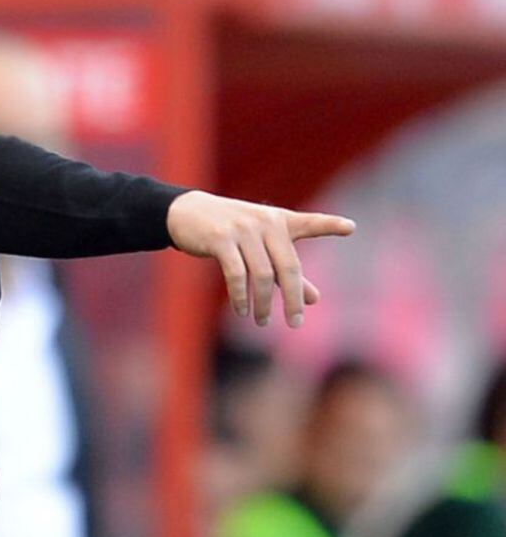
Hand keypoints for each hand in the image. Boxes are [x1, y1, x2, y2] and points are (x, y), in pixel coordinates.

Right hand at [166, 191, 354, 328]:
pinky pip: (236, 274)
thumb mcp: (261, 248)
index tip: (350, 227)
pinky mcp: (220, 239)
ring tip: (261, 321)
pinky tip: (242, 310)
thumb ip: (288, 272)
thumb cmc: (230, 232)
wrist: (187, 213)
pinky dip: (240, 297)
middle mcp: (265, 222)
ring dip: (263, 303)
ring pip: (261, 275)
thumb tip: (314, 299)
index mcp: (279, 221)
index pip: (309, 223)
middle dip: (292, 298)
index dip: (330, 225)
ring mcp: (242, 230)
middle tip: (295, 323)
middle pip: (287, 266)